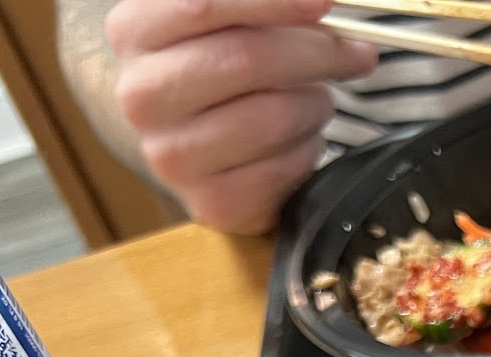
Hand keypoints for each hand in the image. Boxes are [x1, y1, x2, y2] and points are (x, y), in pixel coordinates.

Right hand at [107, 0, 376, 232]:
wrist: (193, 142)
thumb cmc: (219, 66)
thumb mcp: (227, 21)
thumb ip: (266, 7)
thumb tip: (323, 6)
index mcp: (135, 31)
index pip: (203, 5)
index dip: (271, 3)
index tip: (322, 3)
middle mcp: (142, 95)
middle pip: (246, 59)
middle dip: (316, 54)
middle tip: (355, 54)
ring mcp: (171, 155)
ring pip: (273, 116)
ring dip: (316, 105)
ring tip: (315, 100)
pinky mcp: (212, 203)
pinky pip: (286, 168)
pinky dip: (310, 149)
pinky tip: (300, 140)